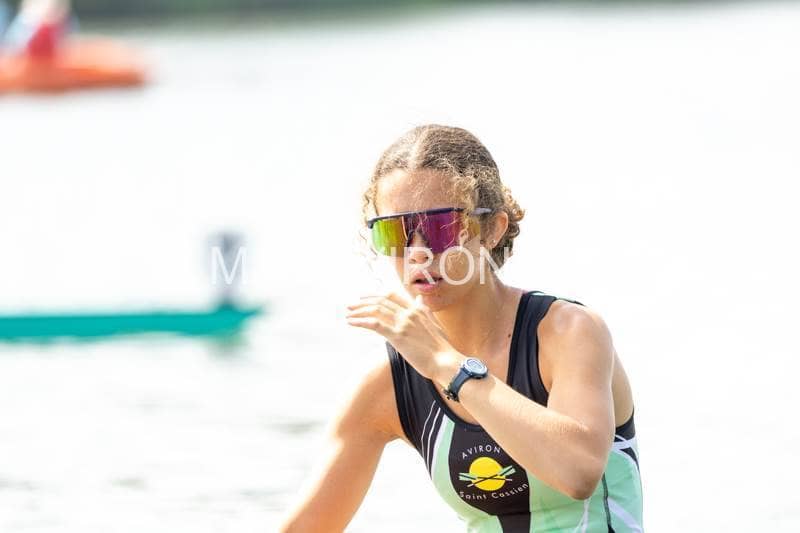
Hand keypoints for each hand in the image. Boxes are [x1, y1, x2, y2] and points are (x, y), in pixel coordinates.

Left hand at [345, 291, 463, 380]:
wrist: (446, 362)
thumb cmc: (441, 348)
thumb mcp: (433, 323)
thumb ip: (424, 310)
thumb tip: (420, 300)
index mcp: (417, 309)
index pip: (392, 296)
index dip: (376, 294)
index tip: (365, 297)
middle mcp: (409, 313)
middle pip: (381, 301)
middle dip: (364, 302)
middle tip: (351, 305)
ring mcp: (403, 323)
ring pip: (376, 310)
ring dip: (359, 311)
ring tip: (348, 314)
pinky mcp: (398, 336)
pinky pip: (374, 324)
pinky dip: (361, 321)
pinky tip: (351, 323)